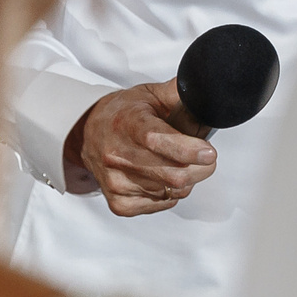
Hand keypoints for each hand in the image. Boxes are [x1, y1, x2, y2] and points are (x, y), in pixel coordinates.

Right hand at [64, 80, 217, 216]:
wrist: (88, 134)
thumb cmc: (123, 114)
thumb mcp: (150, 94)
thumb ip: (179, 93)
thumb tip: (205, 92)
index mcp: (127, 123)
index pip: (157, 140)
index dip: (187, 149)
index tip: (208, 152)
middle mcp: (117, 155)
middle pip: (173, 174)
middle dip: (200, 167)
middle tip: (203, 156)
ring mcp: (116, 182)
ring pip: (172, 191)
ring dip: (186, 179)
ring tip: (178, 162)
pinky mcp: (119, 203)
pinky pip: (162, 204)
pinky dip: (170, 192)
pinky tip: (162, 176)